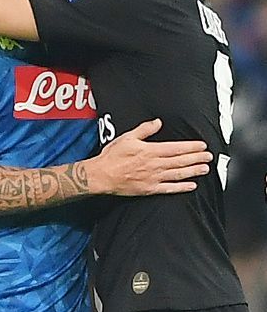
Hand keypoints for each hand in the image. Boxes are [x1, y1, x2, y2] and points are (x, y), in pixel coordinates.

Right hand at [90, 119, 211, 195]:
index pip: (176, 148)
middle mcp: (155, 165)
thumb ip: (144, 129)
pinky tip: (191, 185)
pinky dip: (182, 187)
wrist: (102, 175)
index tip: (201, 145)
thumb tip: (158, 122)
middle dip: (196, 158)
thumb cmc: (113, 156)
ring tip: (205, 169)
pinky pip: (170, 188)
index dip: (190, 147)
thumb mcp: (127, 137)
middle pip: (180, 161)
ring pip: (178, 174)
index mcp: (150, 151)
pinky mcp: (150, 189)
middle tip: (209, 156)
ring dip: (193, 171)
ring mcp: (154, 178)